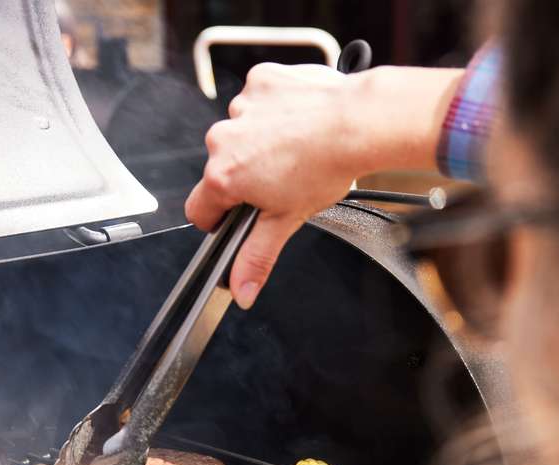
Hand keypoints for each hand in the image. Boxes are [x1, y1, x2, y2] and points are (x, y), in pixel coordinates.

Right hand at [186, 63, 465, 308]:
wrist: (358, 122)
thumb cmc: (325, 167)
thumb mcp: (286, 222)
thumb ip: (256, 258)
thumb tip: (240, 291)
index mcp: (223, 176)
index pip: (200, 209)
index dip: (221, 219)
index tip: (243, 214)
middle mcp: (223, 138)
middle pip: (222, 168)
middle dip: (247, 176)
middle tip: (283, 180)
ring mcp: (241, 106)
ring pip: (242, 133)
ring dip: (262, 141)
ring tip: (296, 149)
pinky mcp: (261, 80)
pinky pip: (259, 100)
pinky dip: (275, 110)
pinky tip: (299, 121)